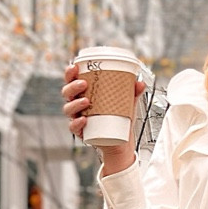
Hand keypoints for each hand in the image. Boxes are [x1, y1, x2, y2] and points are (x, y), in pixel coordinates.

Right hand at [62, 62, 143, 176]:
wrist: (120, 142)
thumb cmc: (119, 118)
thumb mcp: (127, 103)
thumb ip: (133, 92)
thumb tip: (140, 83)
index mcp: (84, 93)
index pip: (72, 81)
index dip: (70, 73)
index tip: (74, 66)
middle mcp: (77, 105)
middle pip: (67, 93)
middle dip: (72, 86)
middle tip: (84, 84)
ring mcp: (78, 118)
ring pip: (68, 109)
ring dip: (75, 104)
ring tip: (87, 101)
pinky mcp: (81, 132)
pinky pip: (73, 127)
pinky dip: (76, 123)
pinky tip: (83, 120)